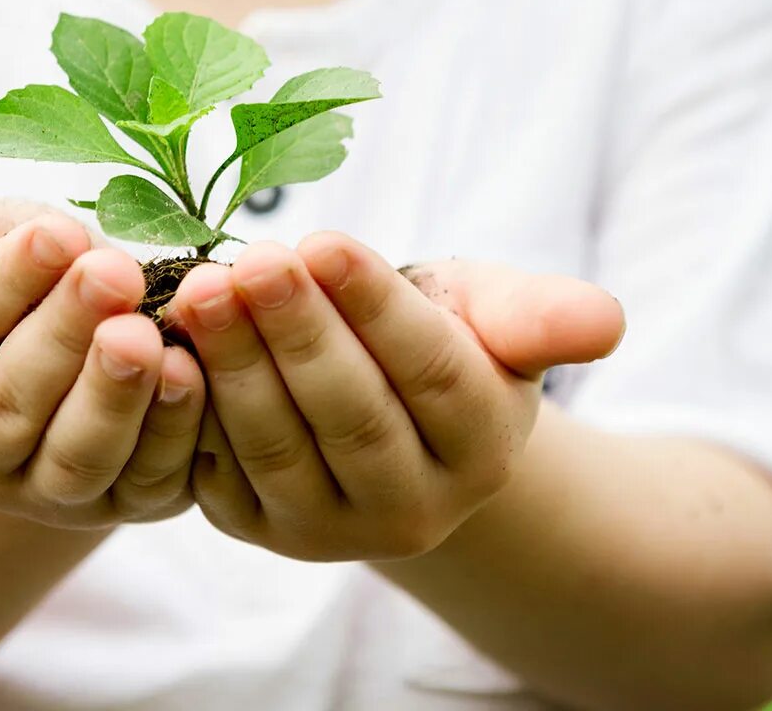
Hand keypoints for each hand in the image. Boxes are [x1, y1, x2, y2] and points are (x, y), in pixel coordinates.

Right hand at [0, 197, 206, 527]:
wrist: (98, 346)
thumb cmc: (36, 283)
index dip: (4, 281)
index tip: (55, 232)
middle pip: (12, 401)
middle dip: (64, 334)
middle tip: (112, 272)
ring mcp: (54, 489)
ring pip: (78, 455)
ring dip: (114, 395)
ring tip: (145, 335)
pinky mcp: (131, 501)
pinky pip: (151, 476)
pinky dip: (173, 428)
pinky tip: (192, 372)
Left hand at [171, 234, 623, 561]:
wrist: (388, 412)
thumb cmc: (446, 338)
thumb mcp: (496, 314)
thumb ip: (543, 315)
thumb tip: (605, 322)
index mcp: (485, 447)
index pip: (431, 373)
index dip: (375, 309)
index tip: (323, 241)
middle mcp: (415, 507)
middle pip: (351, 415)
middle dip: (296, 333)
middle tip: (248, 260)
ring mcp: (332, 529)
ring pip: (279, 447)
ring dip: (235, 366)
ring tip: (202, 290)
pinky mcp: (259, 528)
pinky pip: (219, 472)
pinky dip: (192, 409)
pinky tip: (166, 345)